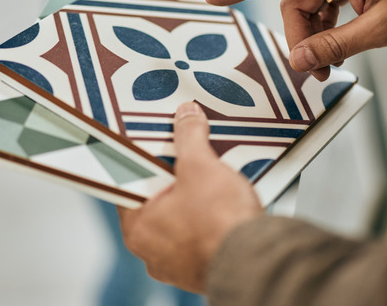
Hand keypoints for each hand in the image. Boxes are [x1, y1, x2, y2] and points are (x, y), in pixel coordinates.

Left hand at [118, 102, 261, 291]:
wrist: (257, 263)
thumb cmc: (221, 226)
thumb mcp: (201, 165)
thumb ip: (189, 137)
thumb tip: (186, 117)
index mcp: (139, 227)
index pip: (129, 186)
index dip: (143, 162)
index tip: (153, 148)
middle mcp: (151, 250)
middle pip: (156, 202)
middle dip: (175, 180)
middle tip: (190, 161)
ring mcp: (177, 263)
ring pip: (180, 221)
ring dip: (194, 203)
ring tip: (213, 184)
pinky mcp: (202, 269)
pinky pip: (201, 237)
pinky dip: (211, 222)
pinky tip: (226, 207)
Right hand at [206, 0, 386, 79]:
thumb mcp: (381, 29)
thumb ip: (335, 45)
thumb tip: (299, 62)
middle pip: (295, 4)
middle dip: (300, 39)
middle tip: (317, 72)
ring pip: (310, 9)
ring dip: (315, 39)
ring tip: (331, 67)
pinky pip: (327, 8)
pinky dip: (328, 31)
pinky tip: (339, 50)